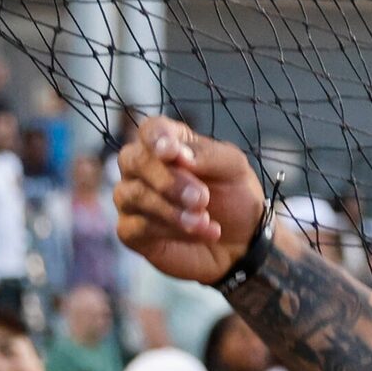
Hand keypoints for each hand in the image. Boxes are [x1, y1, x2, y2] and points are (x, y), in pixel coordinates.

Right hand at [113, 115, 265, 284]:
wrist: (241, 240)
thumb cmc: (233, 195)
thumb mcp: (232, 167)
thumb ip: (207, 155)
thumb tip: (179, 156)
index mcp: (167, 142)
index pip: (150, 129)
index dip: (157, 139)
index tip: (172, 152)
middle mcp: (141, 167)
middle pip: (133, 160)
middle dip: (167, 180)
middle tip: (201, 199)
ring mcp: (131, 198)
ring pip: (134, 195)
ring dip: (171, 210)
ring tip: (204, 220)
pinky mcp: (131, 231)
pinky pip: (136, 228)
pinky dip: (171, 231)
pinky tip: (201, 233)